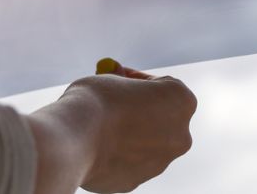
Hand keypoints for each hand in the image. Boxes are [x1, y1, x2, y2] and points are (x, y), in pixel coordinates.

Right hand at [28, 67, 196, 193]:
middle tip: (111, 101)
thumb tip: (118, 75)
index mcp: (182, 101)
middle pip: (159, 117)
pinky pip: (127, 163)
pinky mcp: (137, 182)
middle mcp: (180, 134)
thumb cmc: (95, 101)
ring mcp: (161, 162)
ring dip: (126, 134)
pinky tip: (94, 147)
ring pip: (143, 143)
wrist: (74, 140)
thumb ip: (121, 80)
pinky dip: (114, 155)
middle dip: (138, 110)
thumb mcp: (111, 78)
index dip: (139, 80)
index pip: (163, 85)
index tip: (120, 77)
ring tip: (98, 126)